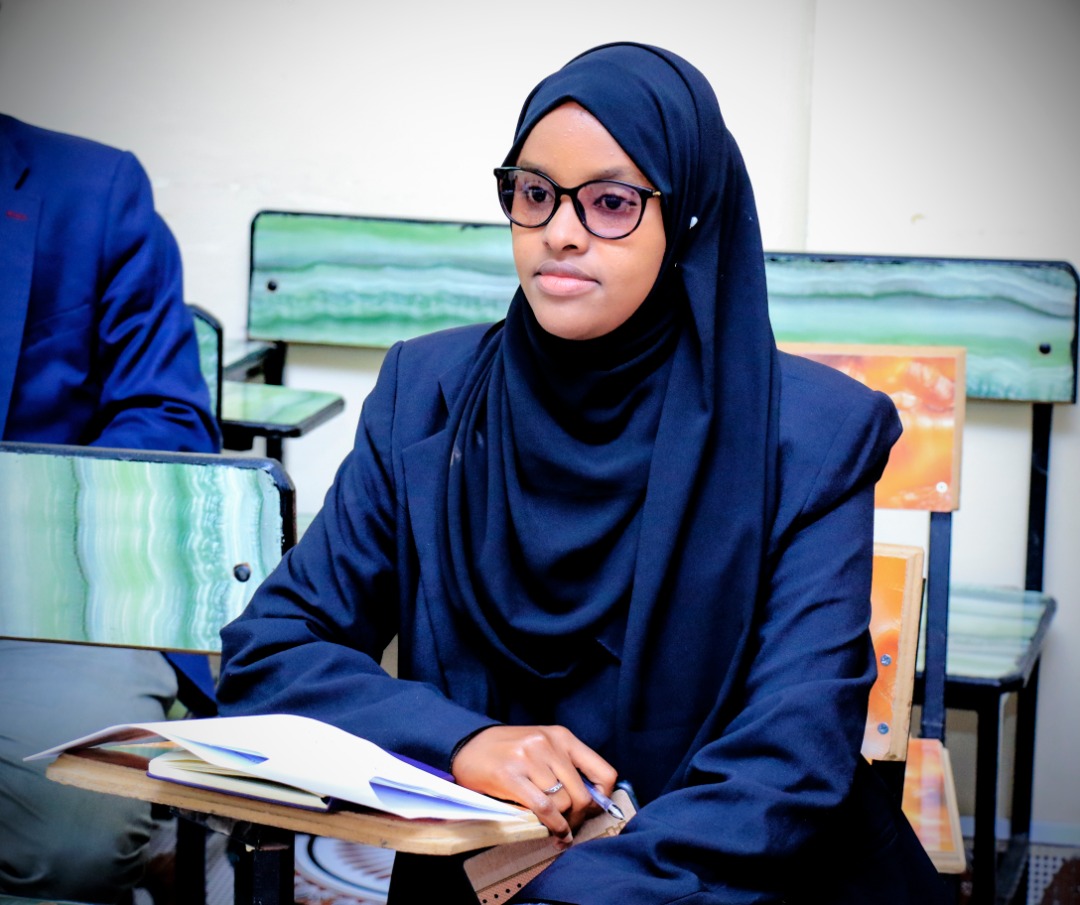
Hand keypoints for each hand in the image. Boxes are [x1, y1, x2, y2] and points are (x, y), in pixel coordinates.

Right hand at [451, 725, 616, 845]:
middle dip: (580, 818)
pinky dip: (553, 826)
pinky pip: (543, 808)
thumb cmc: (510, 750)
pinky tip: (554, 834)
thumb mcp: (544, 748)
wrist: (468, 745)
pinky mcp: (511, 776)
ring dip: (564, 824)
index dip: (603, 797)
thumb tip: (591, 801)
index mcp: (562, 737)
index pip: (603, 771)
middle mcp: (548, 744)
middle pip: (582, 794)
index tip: (594, 809)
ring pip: (563, 803)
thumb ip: (566, 766)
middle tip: (572, 827)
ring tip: (559, 831)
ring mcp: (529, 759)